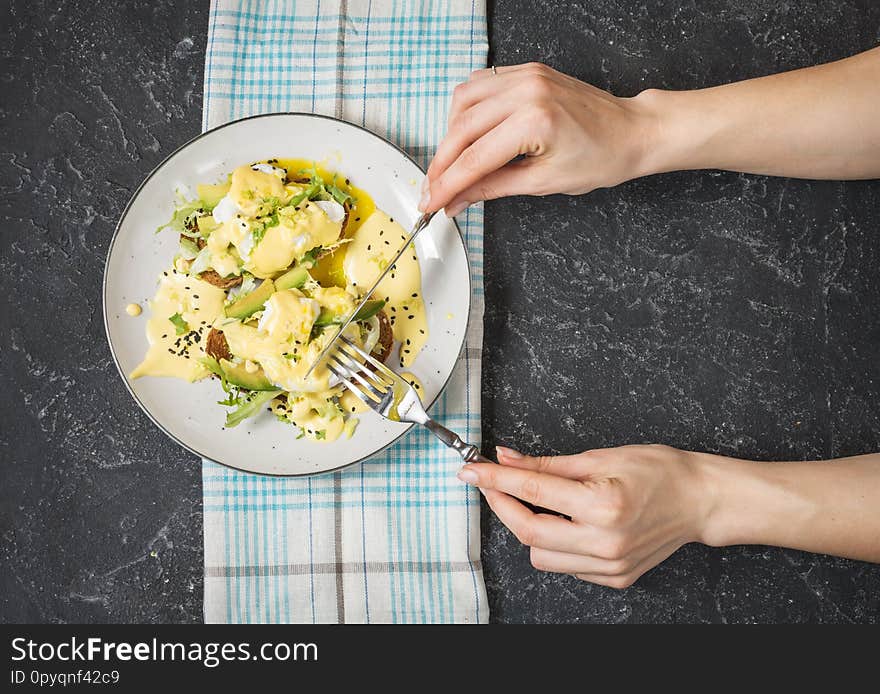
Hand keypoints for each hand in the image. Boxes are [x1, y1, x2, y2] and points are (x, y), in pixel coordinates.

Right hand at [421, 62, 658, 215]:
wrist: (631, 132)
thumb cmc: (602, 158)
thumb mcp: (543, 182)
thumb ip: (492, 189)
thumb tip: (458, 200)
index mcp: (535, 121)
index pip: (474, 159)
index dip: (446, 185)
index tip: (430, 203)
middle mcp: (527, 91)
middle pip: (461, 129)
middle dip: (441, 164)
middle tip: (432, 190)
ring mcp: (526, 76)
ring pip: (463, 102)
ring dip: (449, 135)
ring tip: (451, 164)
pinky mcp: (526, 71)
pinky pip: (480, 84)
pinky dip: (466, 110)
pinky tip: (466, 133)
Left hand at [457, 444, 714, 587]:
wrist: (700, 500)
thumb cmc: (659, 471)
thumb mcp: (600, 456)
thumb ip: (547, 463)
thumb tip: (507, 458)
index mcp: (603, 504)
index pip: (532, 490)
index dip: (495, 479)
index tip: (471, 471)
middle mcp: (605, 540)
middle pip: (528, 530)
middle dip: (501, 504)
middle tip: (491, 483)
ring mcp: (609, 565)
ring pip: (540, 555)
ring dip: (526, 528)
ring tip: (536, 502)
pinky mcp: (614, 578)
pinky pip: (564, 565)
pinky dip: (553, 544)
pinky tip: (563, 522)